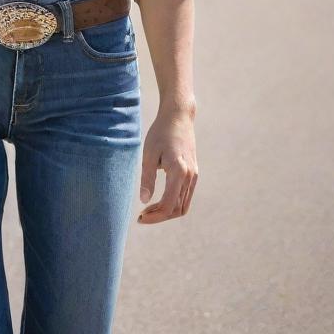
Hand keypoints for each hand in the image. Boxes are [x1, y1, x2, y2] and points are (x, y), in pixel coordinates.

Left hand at [136, 108, 197, 224]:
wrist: (178, 116)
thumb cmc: (161, 132)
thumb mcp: (149, 154)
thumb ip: (147, 178)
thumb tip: (144, 201)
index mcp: (179, 172)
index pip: (169, 205)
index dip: (155, 216)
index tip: (140, 218)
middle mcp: (190, 176)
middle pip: (177, 209)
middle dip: (160, 216)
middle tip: (142, 216)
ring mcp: (194, 175)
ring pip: (183, 205)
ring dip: (167, 211)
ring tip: (148, 209)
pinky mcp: (193, 172)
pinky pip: (185, 196)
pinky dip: (173, 203)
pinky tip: (159, 200)